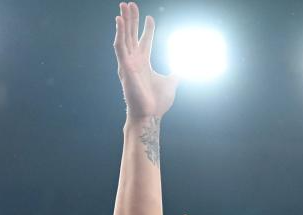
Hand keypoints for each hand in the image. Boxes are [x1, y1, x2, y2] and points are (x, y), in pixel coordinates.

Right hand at [114, 2, 177, 118]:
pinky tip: (119, 21)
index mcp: (144, 63)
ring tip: (123, 6)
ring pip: (124, 37)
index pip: (144, 41)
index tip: (150, 18)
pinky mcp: (124, 67)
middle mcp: (135, 61)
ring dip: (123, 21)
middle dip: (132, 19)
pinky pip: (120, 47)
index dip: (147, 29)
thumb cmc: (157, 103)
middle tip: (131, 4)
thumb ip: (176, 74)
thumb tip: (183, 69)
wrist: (150, 116)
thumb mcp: (171, 84)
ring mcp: (128, 63)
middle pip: (132, 35)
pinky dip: (119, 33)